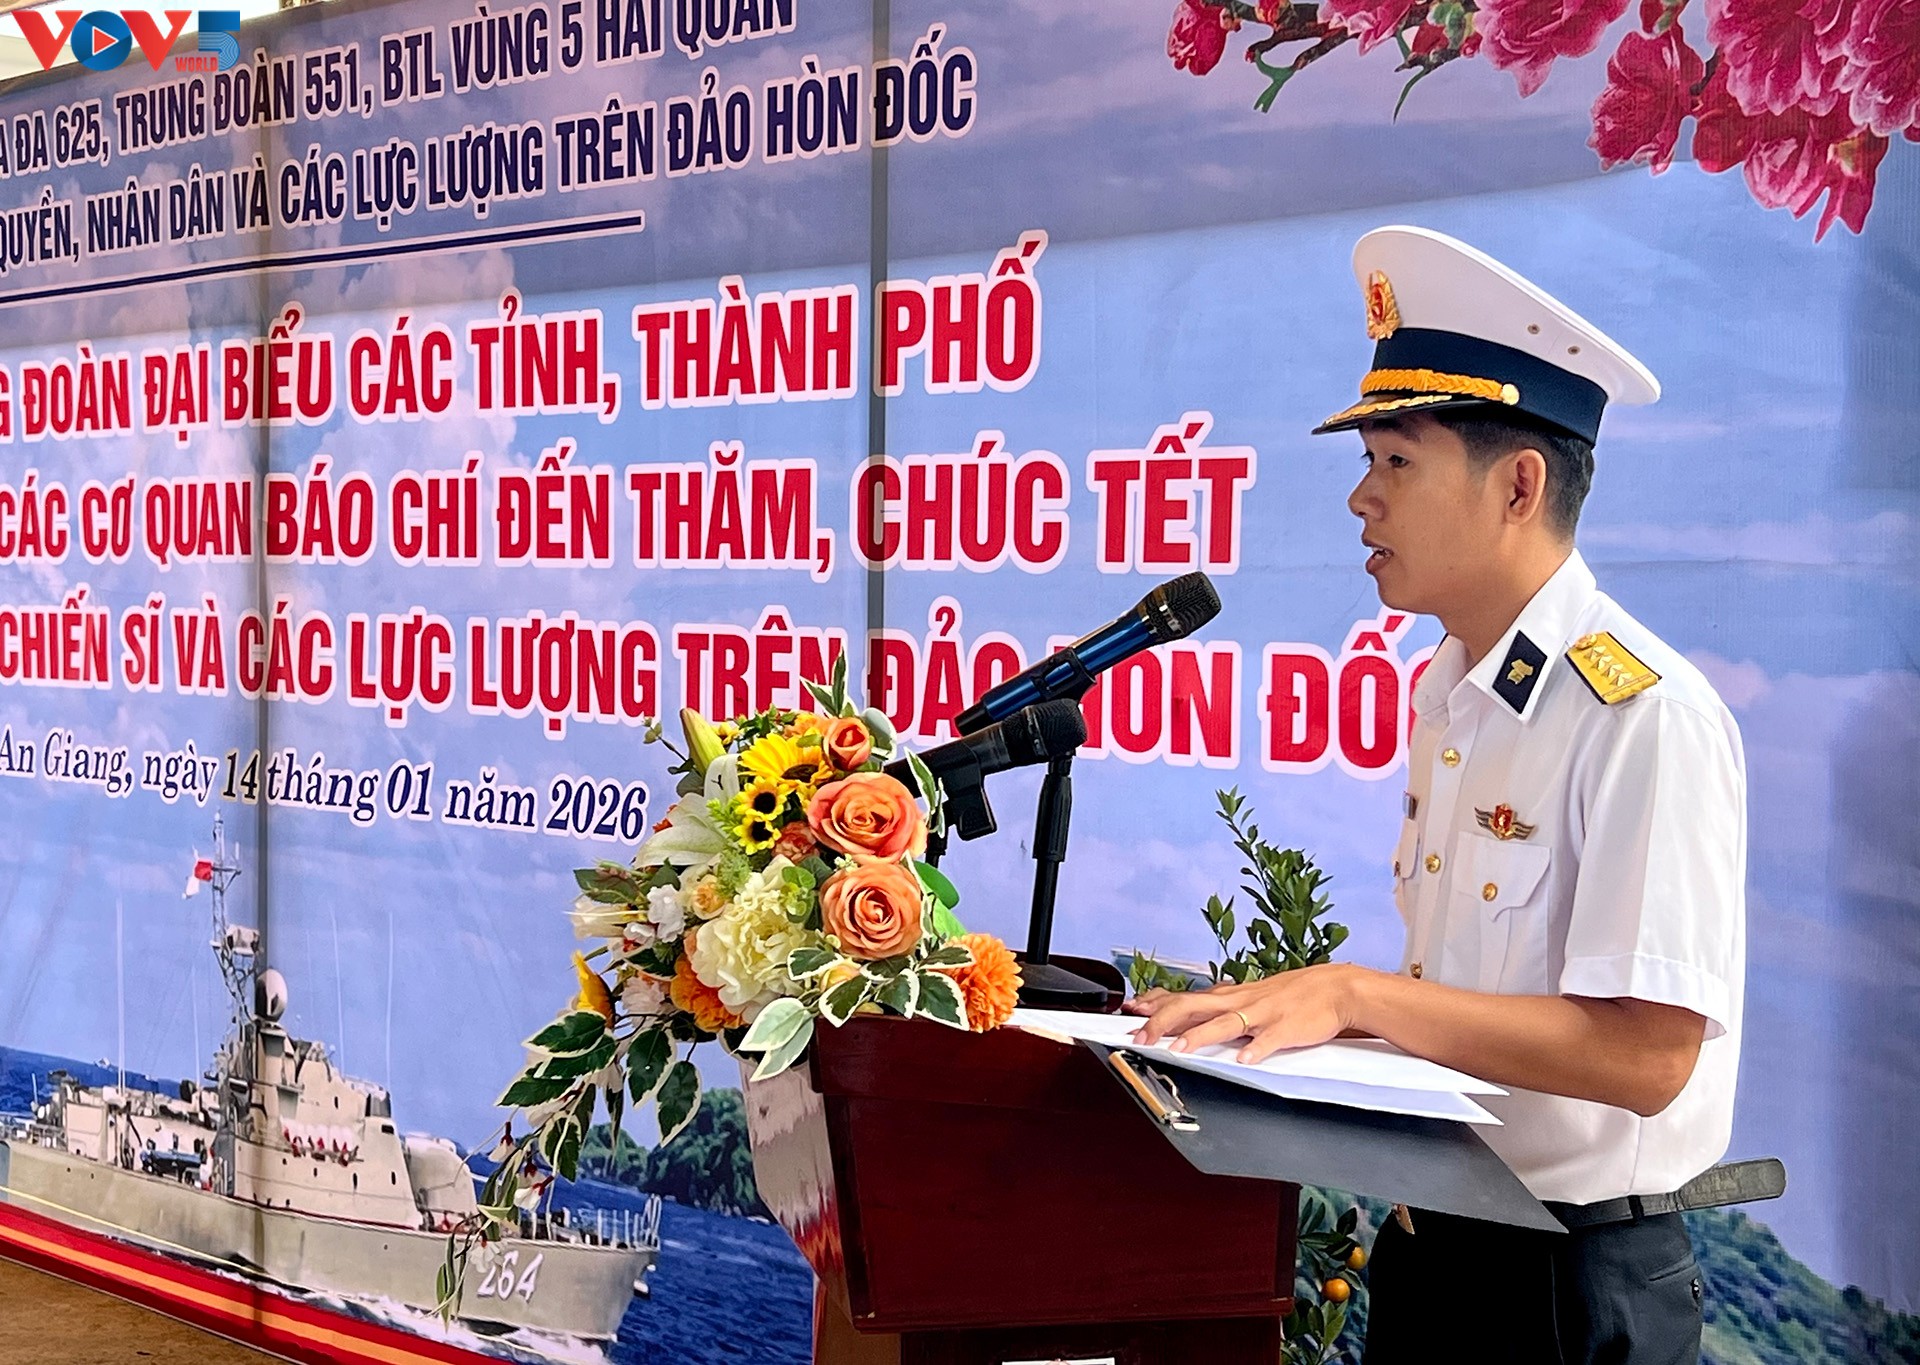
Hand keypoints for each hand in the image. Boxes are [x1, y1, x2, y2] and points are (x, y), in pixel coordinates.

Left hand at [1126, 964, 1364, 1064]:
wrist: (1335, 988)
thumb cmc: (1291, 995)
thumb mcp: (1249, 995)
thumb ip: (1220, 1007)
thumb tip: (1191, 1013)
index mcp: (1230, 997)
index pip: (1184, 997)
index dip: (1155, 1004)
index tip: (1130, 1010)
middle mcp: (1239, 1002)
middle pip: (1194, 1007)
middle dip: (1164, 1021)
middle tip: (1141, 1036)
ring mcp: (1262, 1014)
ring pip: (1225, 1023)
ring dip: (1200, 1036)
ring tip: (1179, 1049)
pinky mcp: (1286, 1028)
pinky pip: (1269, 1039)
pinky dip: (1256, 1048)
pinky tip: (1245, 1058)